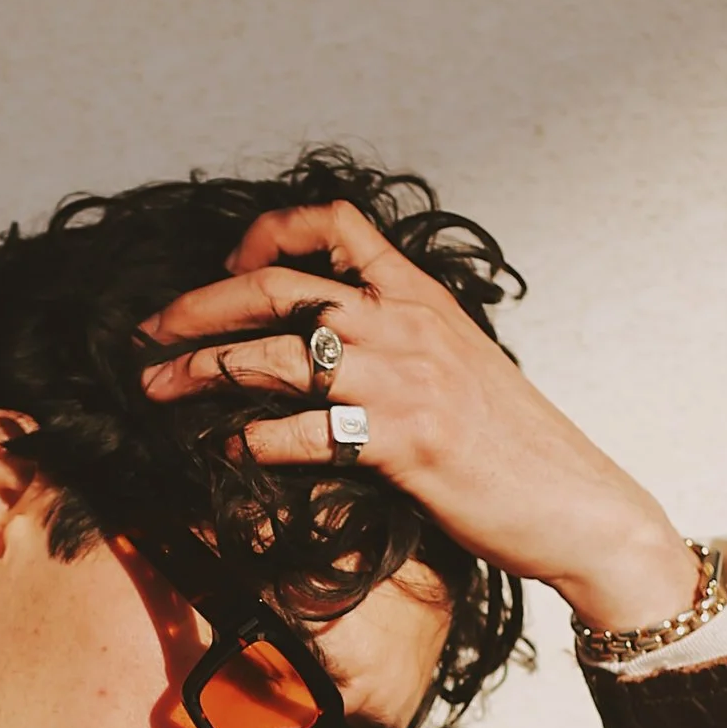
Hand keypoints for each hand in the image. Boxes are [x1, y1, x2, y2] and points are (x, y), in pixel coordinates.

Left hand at [137, 201, 699, 635]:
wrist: (577, 503)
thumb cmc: (515, 445)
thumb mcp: (460, 365)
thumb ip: (403, 340)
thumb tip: (335, 343)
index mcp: (420, 296)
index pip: (335, 224)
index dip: (266, 233)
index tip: (227, 267)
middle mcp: (407, 325)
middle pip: (277, 287)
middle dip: (198, 307)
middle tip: (149, 334)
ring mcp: (404, 383)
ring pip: (274, 358)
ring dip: (201, 372)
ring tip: (156, 390)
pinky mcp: (402, 444)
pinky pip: (304, 434)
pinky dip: (251, 439)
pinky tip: (222, 448)